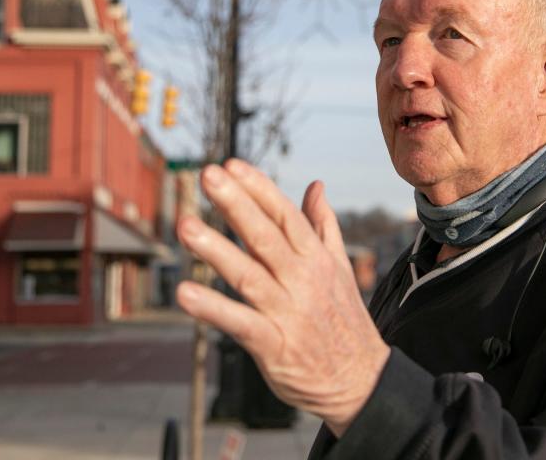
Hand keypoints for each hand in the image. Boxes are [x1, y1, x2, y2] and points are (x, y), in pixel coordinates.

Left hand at [175, 159, 390, 435]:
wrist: (361, 380)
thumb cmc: (344, 319)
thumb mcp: (340, 267)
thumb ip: (323, 225)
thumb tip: (315, 185)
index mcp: (317, 258)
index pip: (286, 215)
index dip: (258, 189)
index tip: (231, 164)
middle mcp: (302, 280)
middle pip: (265, 236)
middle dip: (235, 204)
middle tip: (207, 175)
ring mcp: (287, 312)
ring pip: (248, 275)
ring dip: (216, 250)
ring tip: (185, 226)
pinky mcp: (273, 346)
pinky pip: (239, 323)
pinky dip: (213, 309)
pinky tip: (184, 294)